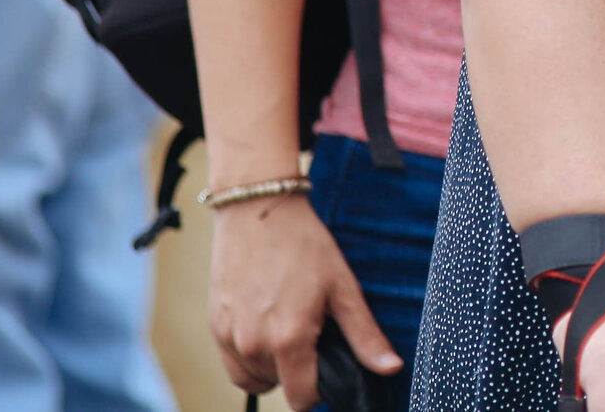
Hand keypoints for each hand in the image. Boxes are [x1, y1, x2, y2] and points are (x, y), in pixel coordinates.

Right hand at [208, 193, 398, 408]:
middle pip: (280, 386)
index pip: (301, 398)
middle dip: (298, 371)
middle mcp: (253, 344)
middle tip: (311, 332)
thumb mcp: (343, 287)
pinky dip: (249, 357)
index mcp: (289, 338)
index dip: (320, 388)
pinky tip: (265, 326)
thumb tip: (391, 367)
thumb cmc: (303, 244)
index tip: (328, 363)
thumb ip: (364, 334)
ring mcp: (229, 337)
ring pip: (254, 378)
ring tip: (288, 328)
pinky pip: (231, 364)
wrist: (258, 211)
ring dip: (272, 366)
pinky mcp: (214, 326)